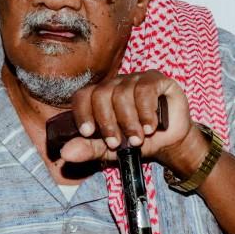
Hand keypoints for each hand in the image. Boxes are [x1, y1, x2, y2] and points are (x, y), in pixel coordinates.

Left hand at [60, 70, 207, 176]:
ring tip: (137, 139)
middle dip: (108, 122)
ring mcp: (135, 80)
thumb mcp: (110, 151)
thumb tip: (66, 153)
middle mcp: (116, 84)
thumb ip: (89, 149)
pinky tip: (150, 127)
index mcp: (100, 97)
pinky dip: (146, 111)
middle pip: (102, 94)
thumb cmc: (137, 143)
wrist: (168, 143)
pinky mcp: (156, 80)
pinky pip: (145, 89)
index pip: (82, 96)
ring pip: (123, 93)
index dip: (82, 113)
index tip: (87, 132)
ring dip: (129, 121)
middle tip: (117, 143)